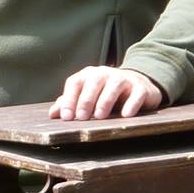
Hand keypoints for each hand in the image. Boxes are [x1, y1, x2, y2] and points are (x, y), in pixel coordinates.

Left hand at [48, 67, 162, 120]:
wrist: (137, 84)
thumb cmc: (104, 94)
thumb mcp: (85, 97)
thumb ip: (69, 104)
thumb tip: (53, 114)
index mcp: (88, 76)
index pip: (75, 83)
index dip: (69, 99)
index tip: (66, 117)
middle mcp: (105, 74)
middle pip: (94, 82)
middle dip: (86, 100)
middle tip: (82, 117)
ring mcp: (124, 79)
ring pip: (114, 85)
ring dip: (106, 100)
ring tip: (100, 116)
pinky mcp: (140, 88)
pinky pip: (137, 93)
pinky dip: (131, 103)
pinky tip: (125, 114)